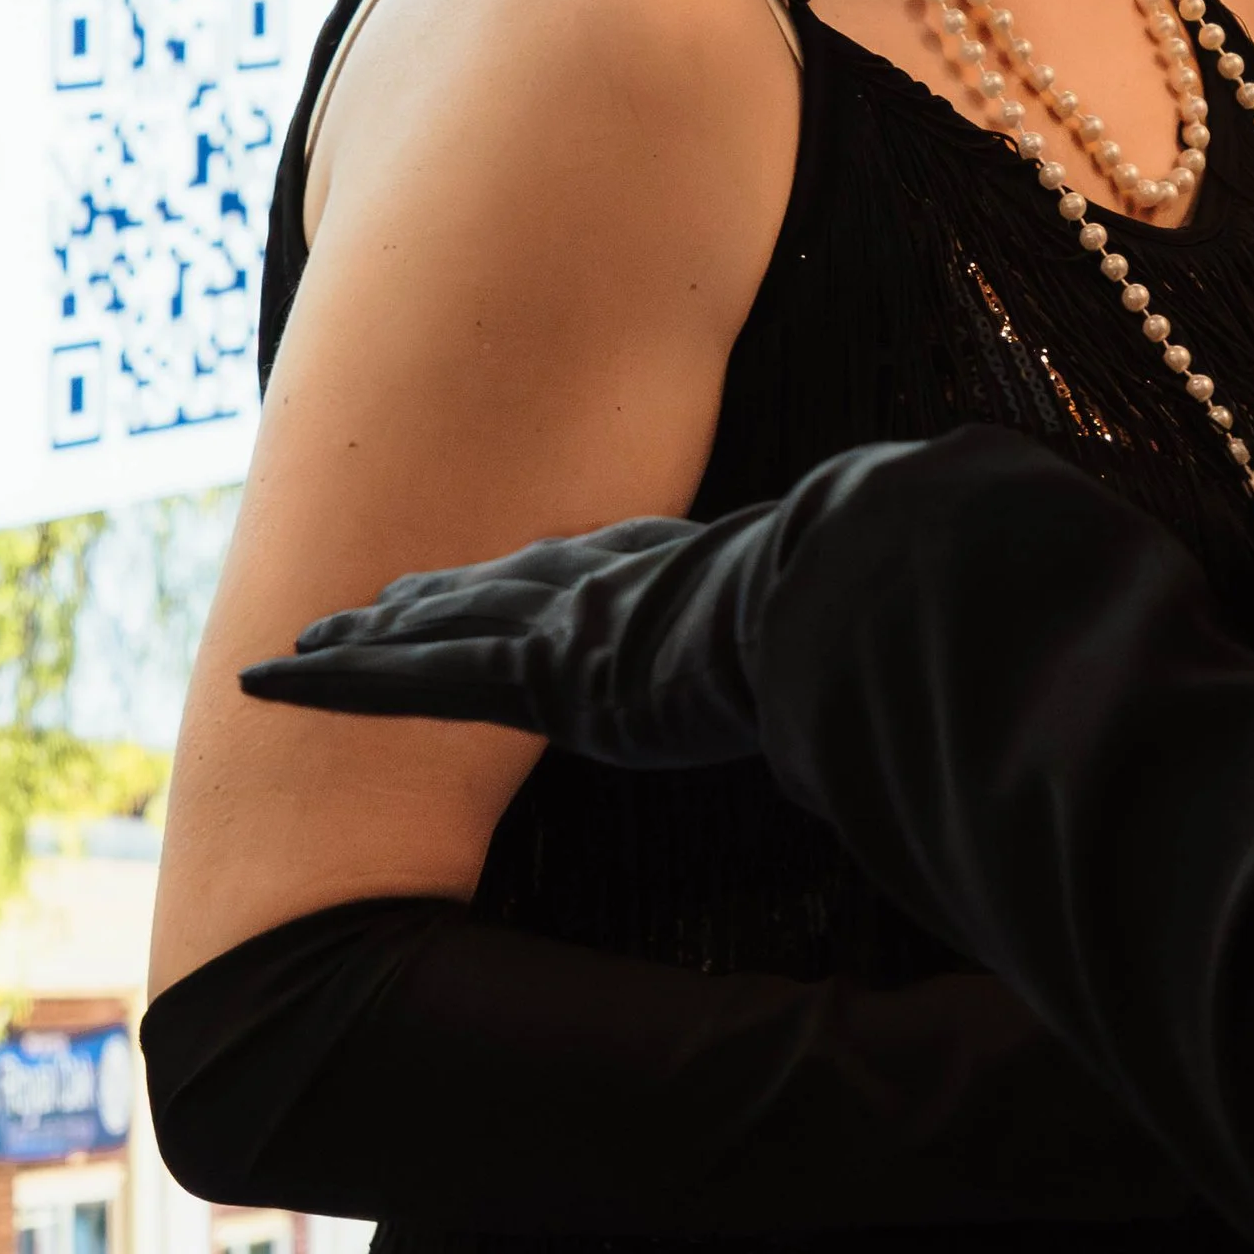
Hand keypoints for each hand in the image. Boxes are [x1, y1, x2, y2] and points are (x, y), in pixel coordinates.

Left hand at [239, 441, 931, 766]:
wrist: (858, 590)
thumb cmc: (891, 611)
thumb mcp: (893, 622)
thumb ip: (899, 632)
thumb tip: (989, 627)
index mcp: (703, 571)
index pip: (610, 572)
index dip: (558, 577)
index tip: (530, 585)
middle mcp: (624, 579)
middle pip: (512, 580)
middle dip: (445, 590)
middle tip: (380, 599)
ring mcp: (572, 617)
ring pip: (443, 620)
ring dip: (373, 630)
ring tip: (304, 644)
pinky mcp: (535, 667)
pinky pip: (406, 675)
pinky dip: (334, 680)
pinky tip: (264, 682)